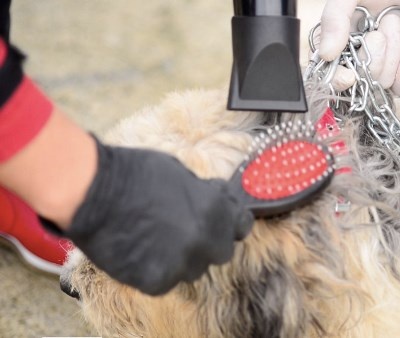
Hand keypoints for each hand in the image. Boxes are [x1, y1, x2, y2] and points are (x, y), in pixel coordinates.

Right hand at [57, 138, 253, 294]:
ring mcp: (181, 265)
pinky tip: (140, 251)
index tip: (221, 221)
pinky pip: (166, 280)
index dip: (230, 222)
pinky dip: (156, 269)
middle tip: (184, 230)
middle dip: (207, 241)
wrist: (92, 192)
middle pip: (221, 252)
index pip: (242, 226)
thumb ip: (204, 195)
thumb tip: (214, 201)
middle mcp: (205, 241)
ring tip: (156, 239)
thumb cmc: (135, 173)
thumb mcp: (182, 173)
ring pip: (193, 269)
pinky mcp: (156, 282)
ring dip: (182, 257)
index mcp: (216, 211)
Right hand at [319, 0, 399, 95]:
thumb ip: (334, 17)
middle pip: (358, 82)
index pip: (329, 74)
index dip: (337, 80)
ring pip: (380, 85)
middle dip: (372, 56)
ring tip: (396, 27)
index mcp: (340, 41)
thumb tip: (327, 54)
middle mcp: (359, 57)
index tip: (347, 77)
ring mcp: (384, 66)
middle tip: (380, 31)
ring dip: (390, 57)